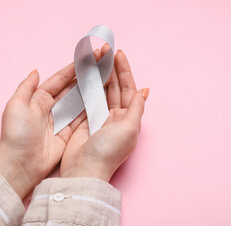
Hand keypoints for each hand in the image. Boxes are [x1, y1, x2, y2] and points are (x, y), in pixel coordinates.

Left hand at [0, 51, 101, 198]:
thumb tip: (36, 71)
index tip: (88, 58)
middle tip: (101, 65)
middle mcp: (51, 107)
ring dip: (91, 90)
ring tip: (105, 78)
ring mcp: (61, 120)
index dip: (74, 68)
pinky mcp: (69, 133)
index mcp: (38, 98)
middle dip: (86, 77)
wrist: (20, 163)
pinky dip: (92, 108)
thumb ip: (26, 87)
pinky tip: (102, 99)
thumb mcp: (16, 106)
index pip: (59, 79)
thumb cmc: (16, 133)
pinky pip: (82, 117)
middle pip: (72, 88)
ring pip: (79, 101)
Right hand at [60, 46, 148, 181]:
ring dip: (100, 75)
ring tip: (96, 58)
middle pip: (115, 87)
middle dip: (112, 69)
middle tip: (105, 51)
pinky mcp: (85, 120)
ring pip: (101, 91)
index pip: (128, 89)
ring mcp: (100, 118)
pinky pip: (88, 98)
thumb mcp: (129, 128)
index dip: (125, 71)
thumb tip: (145, 90)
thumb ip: (136, 107)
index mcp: (129, 118)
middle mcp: (116, 116)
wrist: (85, 169)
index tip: (118, 55)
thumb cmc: (109, 151)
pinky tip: (86, 74)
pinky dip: (87, 86)